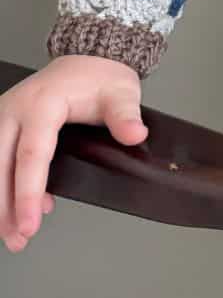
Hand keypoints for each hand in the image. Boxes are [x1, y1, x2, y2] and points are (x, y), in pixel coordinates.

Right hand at [1, 54, 147, 251]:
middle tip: (18, 239)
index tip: (31, 222)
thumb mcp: (121, 93)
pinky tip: (15, 211)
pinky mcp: (1, 125)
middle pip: (1, 166)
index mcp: (43, 104)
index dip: (28, 192)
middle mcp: (15, 110)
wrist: (87, 58)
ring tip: (13, 236)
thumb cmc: (100, 78)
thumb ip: (125, 115)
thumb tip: (135, 134)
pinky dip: (2, 188)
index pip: (32, 154)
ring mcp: (4, 117)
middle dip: (6, 207)